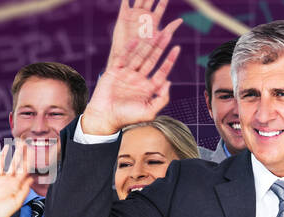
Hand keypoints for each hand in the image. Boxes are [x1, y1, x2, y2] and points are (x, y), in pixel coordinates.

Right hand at [0, 143, 32, 216]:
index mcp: (16, 184)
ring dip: (4, 155)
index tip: (32, 151)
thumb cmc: (4, 212)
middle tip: (22, 143)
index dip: (28, 160)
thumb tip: (32, 177)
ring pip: (1, 164)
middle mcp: (6, 180)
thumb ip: (24, 190)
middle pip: (13, 164)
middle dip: (18, 154)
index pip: (23, 169)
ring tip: (8, 146)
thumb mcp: (16, 202)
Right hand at [80, 14, 181, 134]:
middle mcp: (139, 79)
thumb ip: (162, 99)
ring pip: (139, 56)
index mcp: (149, 88)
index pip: (162, 71)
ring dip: (147, 45)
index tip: (177, 48)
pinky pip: (123, 57)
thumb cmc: (127, 117)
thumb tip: (169, 82)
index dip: (169, 60)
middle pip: (152, 59)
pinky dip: (128, 48)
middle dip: (160, 47)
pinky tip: (136, 39)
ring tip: (155, 32)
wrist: (105, 117)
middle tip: (168, 33)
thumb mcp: (150, 112)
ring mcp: (127, 74)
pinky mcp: (114, 71)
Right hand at [107, 0, 171, 68]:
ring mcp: (133, 14)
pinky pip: (125, 2)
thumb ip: (169, 29)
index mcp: (154, 20)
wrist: (127, 58)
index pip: (161, 5)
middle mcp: (144, 15)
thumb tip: (181, 20)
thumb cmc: (145, 52)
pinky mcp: (123, 16)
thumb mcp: (159, 39)